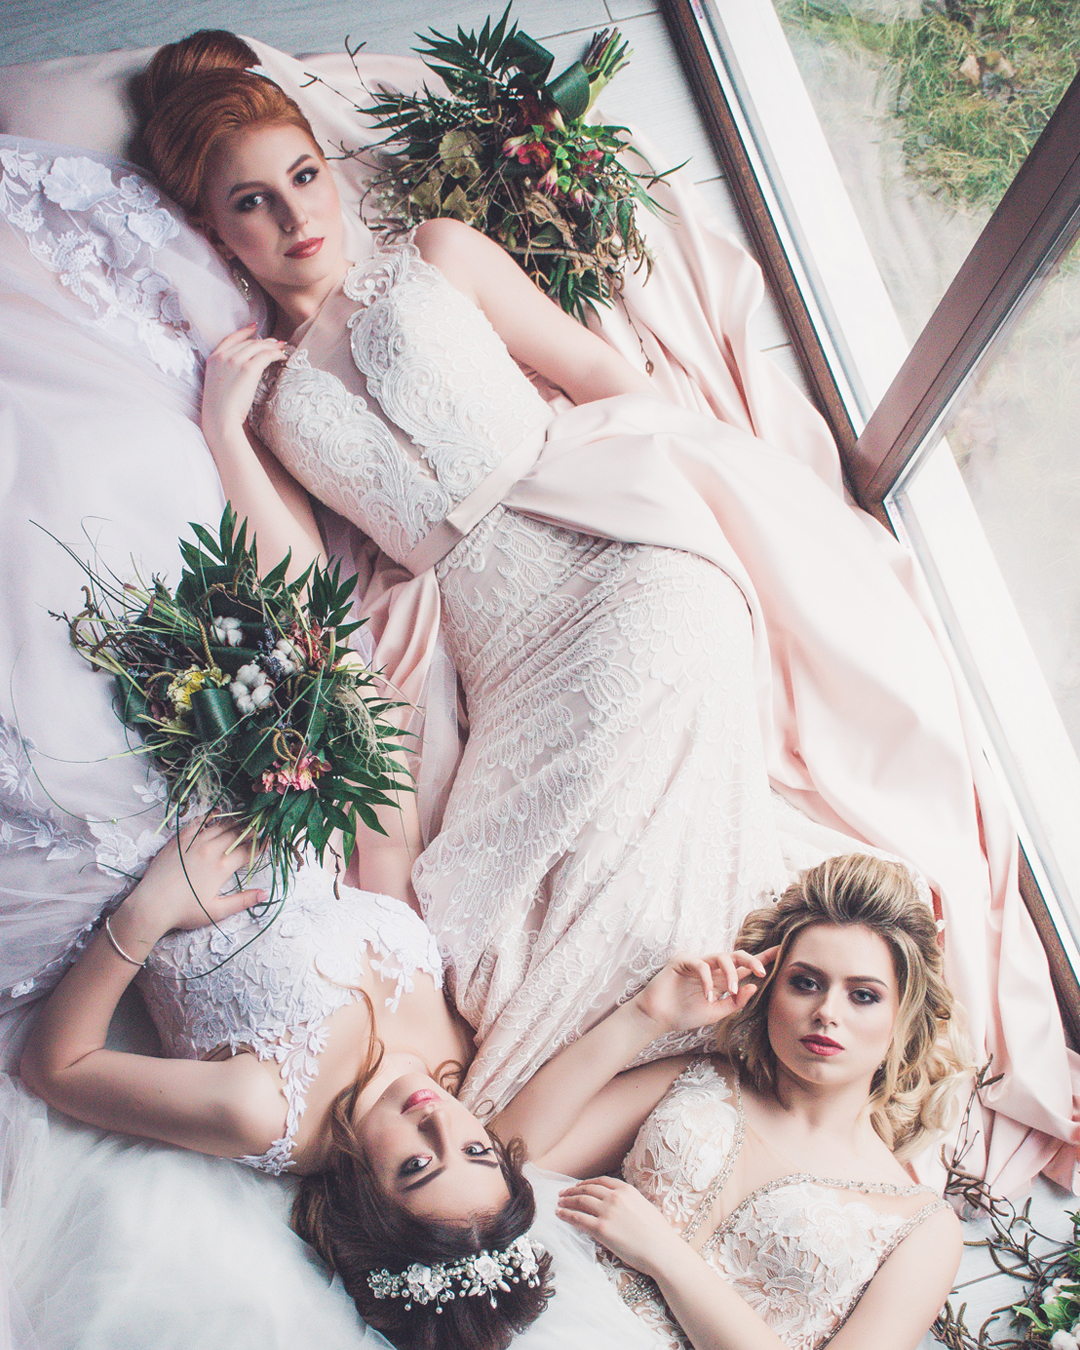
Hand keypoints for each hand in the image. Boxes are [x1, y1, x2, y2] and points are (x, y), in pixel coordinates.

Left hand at [122, 817, 265, 934]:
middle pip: (236, 834)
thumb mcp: (217, 911)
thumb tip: (264, 894)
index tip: (269, 841)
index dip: (261, 846)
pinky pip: (197, 823)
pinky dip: (209, 818)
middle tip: (258, 829)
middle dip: (250, 831)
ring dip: (233, 823)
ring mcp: (193, 842)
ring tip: (242, 821)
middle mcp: (210, 849)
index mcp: (222, 867)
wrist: (151, 905)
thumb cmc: (184, 911)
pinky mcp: (179, 840)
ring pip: (219, 826)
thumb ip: (242, 901)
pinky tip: (215, 816)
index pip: (248, 851)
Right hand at [201, 324, 289, 447]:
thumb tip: (244, 368)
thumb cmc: (220, 409)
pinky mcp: (248, 369)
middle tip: (276, 343)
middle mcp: (223, 357)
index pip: (230, 338)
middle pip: (248, 342)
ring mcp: (235, 361)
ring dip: (272, 346)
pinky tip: (282, 356)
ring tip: (282, 348)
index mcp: (213, 359)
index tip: (255, 327)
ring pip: (258, 346)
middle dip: (264, 341)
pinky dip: (276, 354)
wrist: (220, 419)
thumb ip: (226, 372)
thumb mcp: (218, 384)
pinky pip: (266, 355)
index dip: (244, 331)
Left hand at [557, 1177, 682, 1276]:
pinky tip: (560, 1214)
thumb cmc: (658, 1233)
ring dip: (566, 1201)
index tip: (578, 1186)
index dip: (586, 1183)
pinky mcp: (601, 1229)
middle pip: (587, 1189)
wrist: (661, 1250)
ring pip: (580, 1201)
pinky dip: (566, 1215)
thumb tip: (622, 1205)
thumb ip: (630, 1202)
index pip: (601, 1181)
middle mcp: (615, 1197)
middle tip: (563, 1194)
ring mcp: (607, 1212)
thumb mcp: (645, 1207)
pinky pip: (578, 1219)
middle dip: (572, 1191)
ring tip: (559, 1203)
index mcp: (626, 1190)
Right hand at [633, 949, 775, 1035]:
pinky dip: (708, 980)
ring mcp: (697, 962)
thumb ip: (735, 1002)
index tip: (781, 952)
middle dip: (752, 960)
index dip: (762, 958)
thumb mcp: (717, 1012)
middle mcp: (711, 968)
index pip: (744, 965)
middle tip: (762, 972)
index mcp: (721, 979)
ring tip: (731, 992)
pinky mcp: (682, 961)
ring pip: (722, 956)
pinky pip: (701, 964)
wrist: (659, 1018)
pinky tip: (707, 995)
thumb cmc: (685, 1014)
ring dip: (731, 974)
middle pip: (737, 955)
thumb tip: (754, 987)